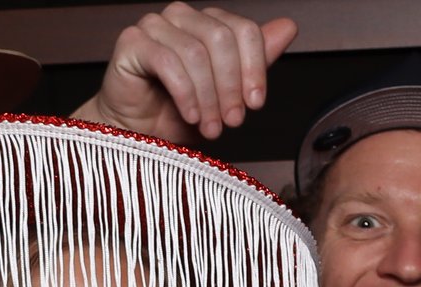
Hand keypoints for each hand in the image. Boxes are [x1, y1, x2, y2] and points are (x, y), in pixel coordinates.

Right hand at [71, 4, 296, 144]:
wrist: (139, 136)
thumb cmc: (179, 113)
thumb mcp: (228, 92)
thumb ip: (255, 61)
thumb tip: (288, 27)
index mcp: (207, 22)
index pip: (244, 30)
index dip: (254, 68)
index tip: (255, 103)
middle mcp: (181, 16)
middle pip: (221, 39)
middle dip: (231, 86)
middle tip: (232, 121)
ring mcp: (154, 25)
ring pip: (196, 53)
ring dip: (209, 97)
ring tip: (211, 127)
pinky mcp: (132, 42)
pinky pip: (168, 63)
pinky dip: (185, 94)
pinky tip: (191, 116)